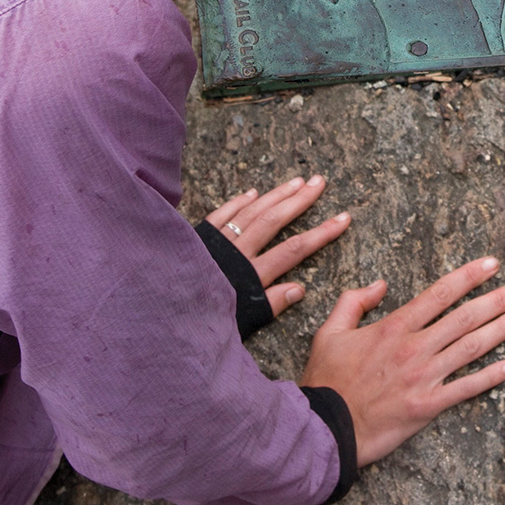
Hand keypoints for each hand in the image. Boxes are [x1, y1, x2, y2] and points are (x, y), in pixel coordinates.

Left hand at [205, 175, 350, 317]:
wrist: (161, 309)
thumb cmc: (201, 322)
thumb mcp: (240, 323)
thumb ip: (269, 305)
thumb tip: (300, 288)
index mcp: (250, 275)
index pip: (295, 249)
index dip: (322, 233)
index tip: (343, 218)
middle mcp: (237, 252)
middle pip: (274, 221)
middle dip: (300, 201)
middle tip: (320, 182)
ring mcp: (217, 241)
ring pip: (252, 211)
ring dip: (275, 195)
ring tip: (296, 181)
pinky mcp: (198, 237)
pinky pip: (221, 214)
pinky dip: (238, 201)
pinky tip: (252, 191)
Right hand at [301, 256, 504, 465]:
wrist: (326, 427)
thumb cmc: (327, 379)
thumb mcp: (331, 331)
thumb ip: (354, 301)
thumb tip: (380, 285)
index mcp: (393, 326)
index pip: (439, 294)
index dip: (468, 276)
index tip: (491, 265)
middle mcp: (414, 347)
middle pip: (464, 317)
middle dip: (498, 300)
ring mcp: (424, 377)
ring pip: (471, 348)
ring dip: (501, 330)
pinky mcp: (428, 406)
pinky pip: (466, 388)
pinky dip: (490, 377)